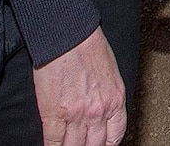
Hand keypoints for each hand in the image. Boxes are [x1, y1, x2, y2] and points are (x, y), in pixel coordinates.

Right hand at [33, 27, 125, 145]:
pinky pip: (53, 141)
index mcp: (115, 100)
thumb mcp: (110, 74)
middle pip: (94, 145)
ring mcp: (77, 115)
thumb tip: (102, 112)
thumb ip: (108, 96)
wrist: (69, 34)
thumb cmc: (88, 46)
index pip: (115, 137)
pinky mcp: (55, 113)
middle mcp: (99, 111)